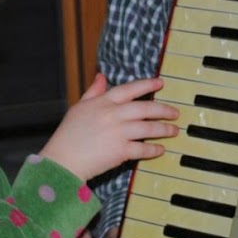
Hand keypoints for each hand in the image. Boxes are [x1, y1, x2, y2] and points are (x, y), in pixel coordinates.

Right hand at [39, 74, 177, 181]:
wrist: (62, 160)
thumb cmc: (68, 135)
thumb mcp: (78, 108)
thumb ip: (93, 92)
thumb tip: (102, 76)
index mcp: (103, 102)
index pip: (130, 89)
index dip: (147, 84)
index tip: (161, 83)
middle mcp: (113, 115)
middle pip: (145, 108)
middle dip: (163, 110)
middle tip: (175, 112)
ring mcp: (118, 133)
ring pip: (148, 128)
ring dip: (164, 129)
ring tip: (174, 130)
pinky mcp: (120, 151)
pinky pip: (143, 148)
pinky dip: (154, 149)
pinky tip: (160, 149)